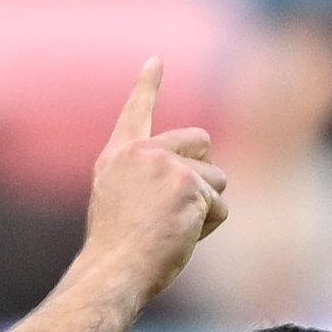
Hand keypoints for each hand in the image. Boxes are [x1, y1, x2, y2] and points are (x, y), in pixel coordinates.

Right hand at [80, 70, 233, 296]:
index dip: (147, 85)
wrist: (113, 270)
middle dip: (205, 172)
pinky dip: (208, 228)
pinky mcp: (189, 185)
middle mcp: (142, 153)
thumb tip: (193, 186)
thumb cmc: (116, 253)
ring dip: (205, 208)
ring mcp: (166, 166)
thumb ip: (146, 182)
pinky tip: (180, 238)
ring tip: (172, 229)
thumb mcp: (119, 206)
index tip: (156, 61)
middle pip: (201, 142)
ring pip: (216, 180)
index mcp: (118, 157)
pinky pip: (219, 208)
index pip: (136, 111)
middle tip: (181, 205)